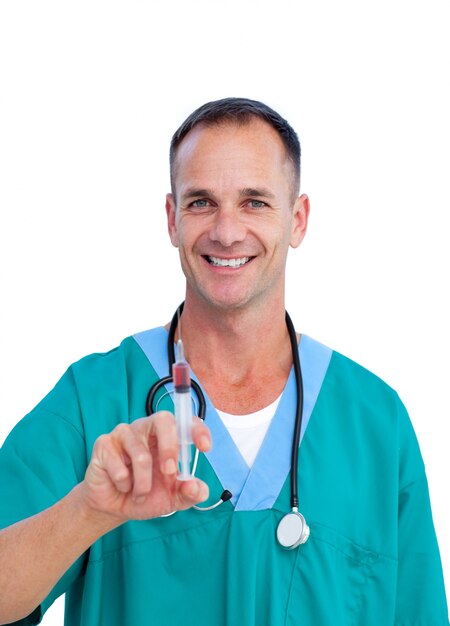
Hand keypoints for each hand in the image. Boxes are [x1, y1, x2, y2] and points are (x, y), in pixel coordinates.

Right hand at [81, 412, 210, 523]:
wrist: (114, 508)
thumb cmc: (146, 496)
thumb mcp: (173, 499)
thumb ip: (190, 493)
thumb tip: (197, 487)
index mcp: (168, 437)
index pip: (186, 422)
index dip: (197, 430)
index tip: (205, 447)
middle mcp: (147, 429)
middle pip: (163, 420)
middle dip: (170, 448)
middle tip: (169, 473)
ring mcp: (124, 434)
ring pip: (140, 453)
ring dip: (143, 484)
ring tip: (139, 494)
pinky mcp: (104, 444)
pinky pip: (118, 464)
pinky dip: (123, 484)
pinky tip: (121, 486)